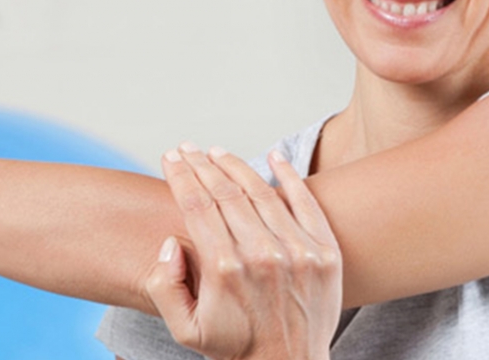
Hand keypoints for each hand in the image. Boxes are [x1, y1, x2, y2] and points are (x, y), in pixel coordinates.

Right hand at [145, 145, 340, 359]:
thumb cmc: (234, 346)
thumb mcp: (185, 328)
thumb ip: (163, 287)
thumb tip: (171, 242)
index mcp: (224, 269)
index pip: (197, 205)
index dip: (181, 176)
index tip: (170, 158)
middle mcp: (262, 255)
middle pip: (226, 193)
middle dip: (202, 165)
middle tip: (188, 148)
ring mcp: (298, 251)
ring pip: (263, 192)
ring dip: (237, 166)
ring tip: (218, 152)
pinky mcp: (325, 252)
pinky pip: (306, 203)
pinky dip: (289, 177)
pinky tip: (273, 157)